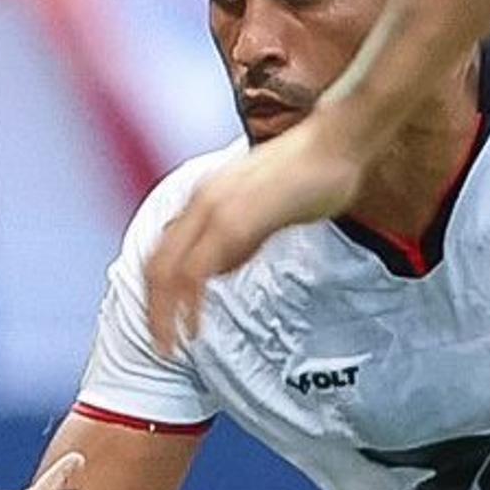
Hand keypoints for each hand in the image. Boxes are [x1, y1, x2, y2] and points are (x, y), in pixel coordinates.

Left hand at [145, 116, 376, 351]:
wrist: (336, 143)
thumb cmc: (312, 174)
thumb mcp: (264, 210)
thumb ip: (240, 238)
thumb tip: (221, 268)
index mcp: (206, 197)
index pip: (163, 251)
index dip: (157, 292)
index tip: (163, 323)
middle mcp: (201, 201)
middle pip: (156, 265)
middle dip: (154, 311)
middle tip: (162, 346)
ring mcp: (215, 209)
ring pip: (169, 271)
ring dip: (165, 314)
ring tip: (172, 345)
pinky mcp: (235, 220)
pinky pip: (197, 270)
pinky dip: (189, 303)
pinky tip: (195, 327)